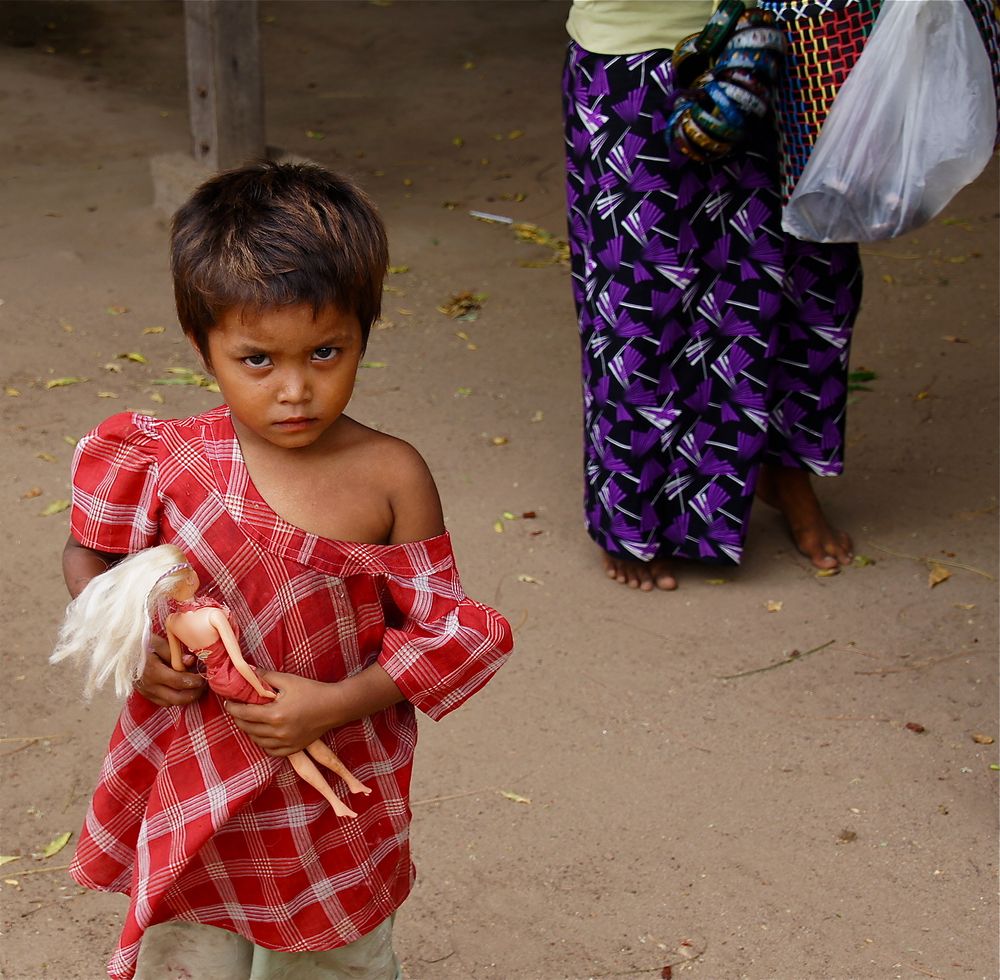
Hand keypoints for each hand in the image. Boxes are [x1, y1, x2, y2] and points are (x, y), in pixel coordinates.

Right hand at [134, 634, 205, 706]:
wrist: (120, 651)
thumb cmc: (141, 643)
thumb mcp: (157, 642)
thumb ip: (174, 653)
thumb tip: (190, 661)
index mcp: (153, 671)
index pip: (180, 682)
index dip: (195, 681)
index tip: (204, 676)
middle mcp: (149, 686)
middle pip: (177, 698)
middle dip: (194, 694)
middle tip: (204, 685)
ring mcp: (146, 692)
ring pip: (171, 703)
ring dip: (186, 698)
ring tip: (196, 688)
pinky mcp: (145, 695)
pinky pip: (163, 702)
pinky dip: (175, 698)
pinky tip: (183, 689)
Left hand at [224, 672, 342, 756]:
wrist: (334, 707)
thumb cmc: (312, 691)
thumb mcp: (288, 680)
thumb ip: (266, 676)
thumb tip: (248, 670)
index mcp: (275, 715)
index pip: (244, 714)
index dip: (233, 708)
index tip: (228, 702)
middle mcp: (278, 732)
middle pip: (248, 729)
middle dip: (239, 719)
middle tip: (237, 709)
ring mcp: (286, 743)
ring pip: (257, 741)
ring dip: (249, 731)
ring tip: (249, 720)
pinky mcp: (293, 749)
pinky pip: (270, 751)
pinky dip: (263, 743)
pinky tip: (263, 734)